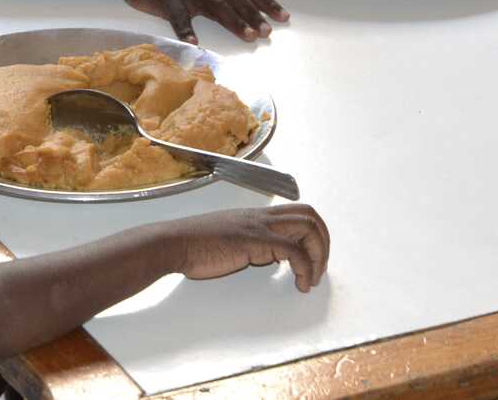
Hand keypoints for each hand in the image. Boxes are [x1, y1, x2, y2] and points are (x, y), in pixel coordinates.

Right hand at [117, 0, 286, 42]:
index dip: (266, 3)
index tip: (283, 17)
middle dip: (254, 14)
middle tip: (268, 31)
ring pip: (214, 6)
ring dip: (232, 21)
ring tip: (248, 36)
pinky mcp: (168, 2)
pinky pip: (178, 18)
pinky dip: (186, 30)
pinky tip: (194, 42)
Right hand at [173, 205, 329, 291]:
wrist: (174, 243)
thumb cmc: (194, 246)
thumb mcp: (230, 239)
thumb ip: (252, 244)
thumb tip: (270, 256)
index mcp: (256, 215)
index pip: (298, 212)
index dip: (313, 235)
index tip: (310, 260)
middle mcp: (262, 217)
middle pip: (310, 215)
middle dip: (323, 243)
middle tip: (318, 268)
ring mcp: (259, 227)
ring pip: (308, 228)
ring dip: (319, 256)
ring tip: (312, 278)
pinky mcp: (255, 241)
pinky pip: (294, 251)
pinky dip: (305, 269)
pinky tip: (300, 284)